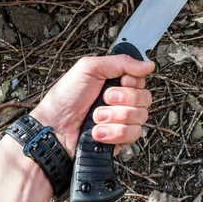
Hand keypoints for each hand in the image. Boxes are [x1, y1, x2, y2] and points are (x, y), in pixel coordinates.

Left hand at [30, 55, 154, 156]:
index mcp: (115, 82)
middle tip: (104, 99)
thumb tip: (148, 64)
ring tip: (95, 118)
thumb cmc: (65, 98)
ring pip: (140, 117)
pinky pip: (133, 134)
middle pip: (145, 98)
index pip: (141, 80)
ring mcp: (122, 121)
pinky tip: (98, 132)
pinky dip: (113, 133)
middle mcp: (122, 101)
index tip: (120, 82)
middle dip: (122, 99)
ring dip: (114, 117)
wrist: (54, 128)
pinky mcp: (120, 140)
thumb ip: (121, 62)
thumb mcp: (89, 68)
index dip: (132, 82)